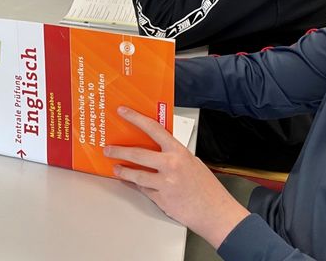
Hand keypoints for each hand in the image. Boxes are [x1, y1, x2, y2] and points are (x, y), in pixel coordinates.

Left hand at [104, 107, 249, 249]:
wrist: (216, 213)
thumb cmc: (207, 187)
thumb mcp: (192, 161)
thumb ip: (173, 153)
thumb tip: (155, 146)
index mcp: (178, 151)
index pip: (152, 128)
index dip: (135, 118)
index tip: (123, 112)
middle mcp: (170, 165)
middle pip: (137, 154)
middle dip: (119, 151)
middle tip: (109, 149)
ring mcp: (165, 183)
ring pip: (136, 174)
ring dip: (122, 171)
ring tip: (116, 168)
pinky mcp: (161, 199)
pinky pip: (143, 189)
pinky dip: (134, 184)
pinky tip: (129, 181)